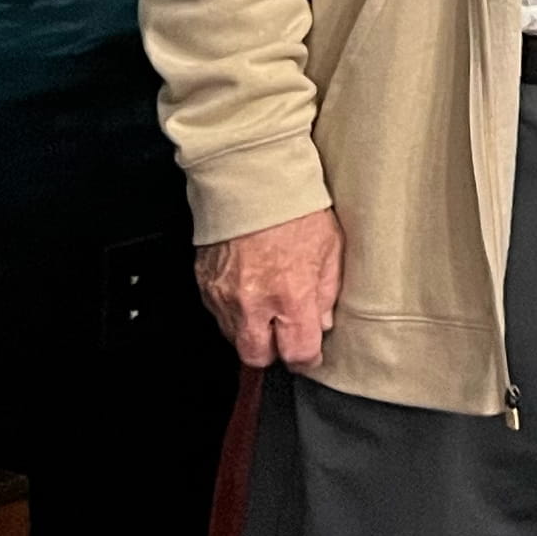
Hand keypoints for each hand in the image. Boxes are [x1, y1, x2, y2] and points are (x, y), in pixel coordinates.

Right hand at [196, 209, 342, 370]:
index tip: (311, 351)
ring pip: (234, 337)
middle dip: (274, 351)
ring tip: (269, 305)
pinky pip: (218, 313)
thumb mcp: (331, 247)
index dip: (307, 356)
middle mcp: (253, 301)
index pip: (297, 352)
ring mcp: (224, 295)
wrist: (251, 179)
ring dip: (253, 331)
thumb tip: (323, 322)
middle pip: (257, 357)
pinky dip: (234, 310)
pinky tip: (249, 290)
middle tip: (287, 334)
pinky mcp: (205, 284)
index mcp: (290, 294)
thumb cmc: (295, 207)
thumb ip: (328, 291)